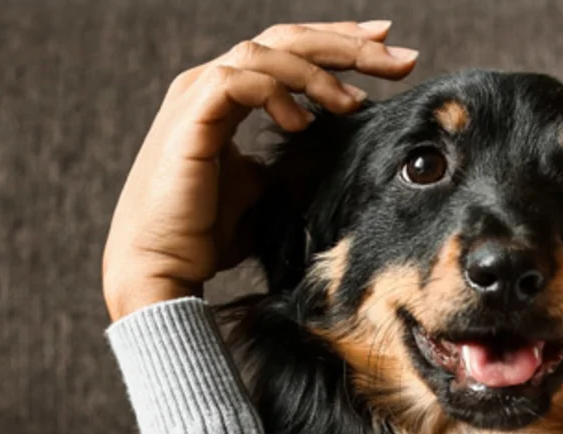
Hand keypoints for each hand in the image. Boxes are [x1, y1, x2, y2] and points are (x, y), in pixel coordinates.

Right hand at [100, 21, 417, 321]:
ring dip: (320, 72)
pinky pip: (241, 80)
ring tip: (356, 104)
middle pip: (286, 39)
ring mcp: (197, 95)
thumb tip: (343, 147)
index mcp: (228, 94)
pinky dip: (279, 93)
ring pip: (267, 51)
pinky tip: (304, 121)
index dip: (340, 46)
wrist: (162, 266)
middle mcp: (210, 84)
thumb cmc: (209, 233)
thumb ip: (296, 156)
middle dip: (348, 44)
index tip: (390, 51)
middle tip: (400, 57)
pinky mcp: (190, 116)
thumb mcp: (268, 187)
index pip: (290, 51)